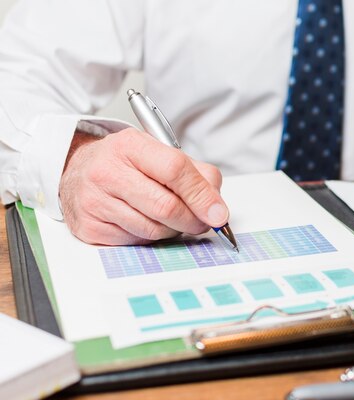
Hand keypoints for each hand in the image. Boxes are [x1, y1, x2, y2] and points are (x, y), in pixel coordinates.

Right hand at [59, 128, 227, 244]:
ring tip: (170, 218)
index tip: (219, 213)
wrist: (77, 172)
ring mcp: (94, 200)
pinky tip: (145, 222)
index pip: (176, 170)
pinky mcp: (89, 226)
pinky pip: (135, 241)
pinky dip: (150, 237)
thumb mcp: (159, 154)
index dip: (202, 195)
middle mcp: (107, 171)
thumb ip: (195, 175)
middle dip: (193, 220)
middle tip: (202, 223)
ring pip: (153, 229)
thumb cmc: (126, 164)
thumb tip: (217, 207)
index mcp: (130, 146)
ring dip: (172, 230)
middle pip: (166, 206)